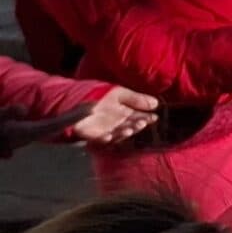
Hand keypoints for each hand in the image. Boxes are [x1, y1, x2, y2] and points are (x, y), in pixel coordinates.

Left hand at [37, 86, 160, 148]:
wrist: (75, 101)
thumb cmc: (100, 96)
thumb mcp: (119, 94)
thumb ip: (136, 98)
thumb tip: (156, 103)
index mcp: (124, 113)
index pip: (138, 116)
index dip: (146, 117)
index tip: (154, 117)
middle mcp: (117, 123)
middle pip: (130, 126)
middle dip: (137, 125)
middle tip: (142, 122)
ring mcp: (106, 130)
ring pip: (118, 134)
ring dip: (124, 133)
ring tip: (130, 129)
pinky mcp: (93, 135)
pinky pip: (100, 139)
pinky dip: (105, 138)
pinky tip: (109, 136)